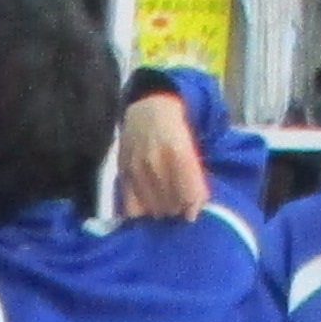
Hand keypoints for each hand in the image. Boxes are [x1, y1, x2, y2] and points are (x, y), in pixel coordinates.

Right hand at [114, 86, 208, 223]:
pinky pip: (131, 204)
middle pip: (171, 203)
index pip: (188, 190)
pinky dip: (141, 212)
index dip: (192, 205)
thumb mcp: (190, 144)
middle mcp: (156, 161)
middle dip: (177, 208)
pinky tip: (146, 209)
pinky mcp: (124, 173)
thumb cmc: (174, 127)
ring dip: (161, 210)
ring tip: (165, 206)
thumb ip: (193, 173)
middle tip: (179, 206)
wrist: (147, 108)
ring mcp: (137, 168)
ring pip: (153, 206)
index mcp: (177, 151)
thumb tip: (196, 204)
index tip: (192, 212)